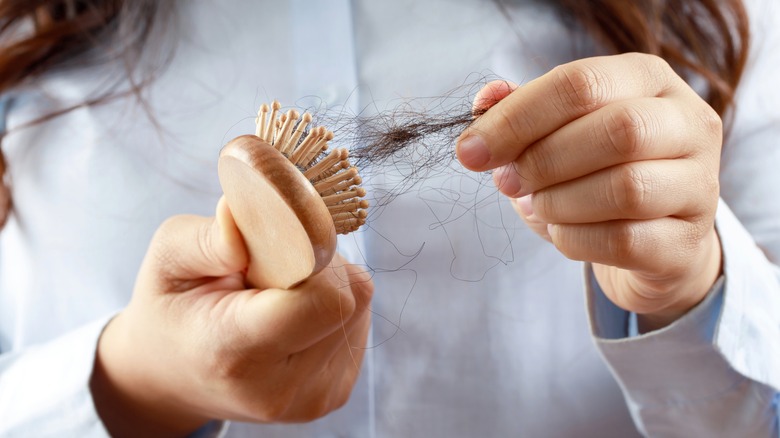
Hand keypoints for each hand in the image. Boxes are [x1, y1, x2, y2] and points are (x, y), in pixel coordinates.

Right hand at [90, 197, 372, 436]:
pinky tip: (292, 316)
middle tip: (269, 269)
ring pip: (359, 306)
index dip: (312, 256)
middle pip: (348, 298)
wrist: (173, 377)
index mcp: (233, 353)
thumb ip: (212, 237)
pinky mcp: (334, 395)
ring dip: (326, 285)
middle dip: (319, 266)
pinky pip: (358, 324)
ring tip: (275, 297)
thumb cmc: (172, 308)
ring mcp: (312, 399)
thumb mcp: (168, 258)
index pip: (322, 300)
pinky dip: (331, 308)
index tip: (279, 243)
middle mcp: (279, 388)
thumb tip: (272, 216)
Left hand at [457, 53, 721, 330]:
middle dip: (543, 161)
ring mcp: (699, 185)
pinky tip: (561, 232)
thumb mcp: (556, 132)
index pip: (581, 83)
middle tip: (507, 182)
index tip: (470, 151)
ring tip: (537, 205)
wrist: (649, 238)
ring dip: (558, 202)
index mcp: (649, 79)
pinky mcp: (688, 242)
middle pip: (617, 131)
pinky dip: (575, 239)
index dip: (516, 118)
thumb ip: (519, 111)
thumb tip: (485, 101)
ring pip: (626, 188)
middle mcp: (687, 124)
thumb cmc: (594, 172)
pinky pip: (625, 241)